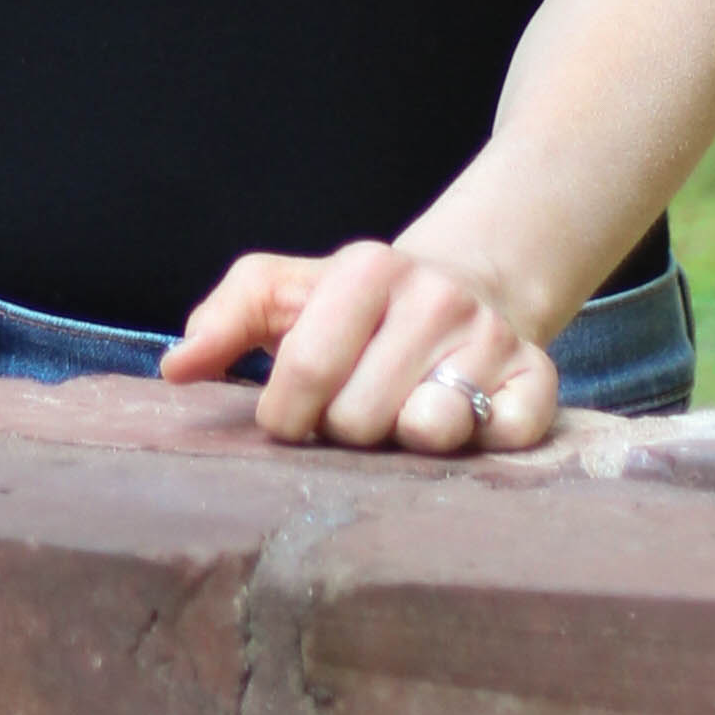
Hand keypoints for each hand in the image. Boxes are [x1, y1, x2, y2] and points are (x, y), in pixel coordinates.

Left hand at [159, 242, 560, 450]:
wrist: (470, 285)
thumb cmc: (358, 303)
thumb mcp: (287, 291)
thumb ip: (226, 318)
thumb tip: (176, 368)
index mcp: (366, 268)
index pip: (304, 368)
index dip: (285, 414)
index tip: (289, 417)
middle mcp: (435, 297)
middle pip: (360, 417)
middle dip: (345, 430)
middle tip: (356, 410)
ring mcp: (490, 338)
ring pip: (427, 432)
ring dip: (405, 443)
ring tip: (402, 416)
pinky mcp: (538, 380)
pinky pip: (504, 438)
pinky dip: (479, 446)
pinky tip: (463, 425)